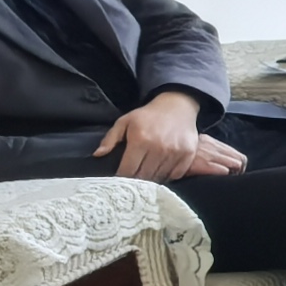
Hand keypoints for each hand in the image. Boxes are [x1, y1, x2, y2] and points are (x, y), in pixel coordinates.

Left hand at [99, 91, 242, 181]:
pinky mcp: (187, 155)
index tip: (120, 179)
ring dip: (152, 180)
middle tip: (133, 180)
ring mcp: (174, 152)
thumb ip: (110, 138)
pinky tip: (162, 171)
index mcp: (140, 140)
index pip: (128, 170)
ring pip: (159, 177)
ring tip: (147, 176)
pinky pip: (175, 175)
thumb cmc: (148, 115)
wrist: (177, 105)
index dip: (122, 178)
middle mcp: (158, 148)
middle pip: (144, 177)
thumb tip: (98, 155)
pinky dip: (168, 176)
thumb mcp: (125, 121)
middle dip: (137, 181)